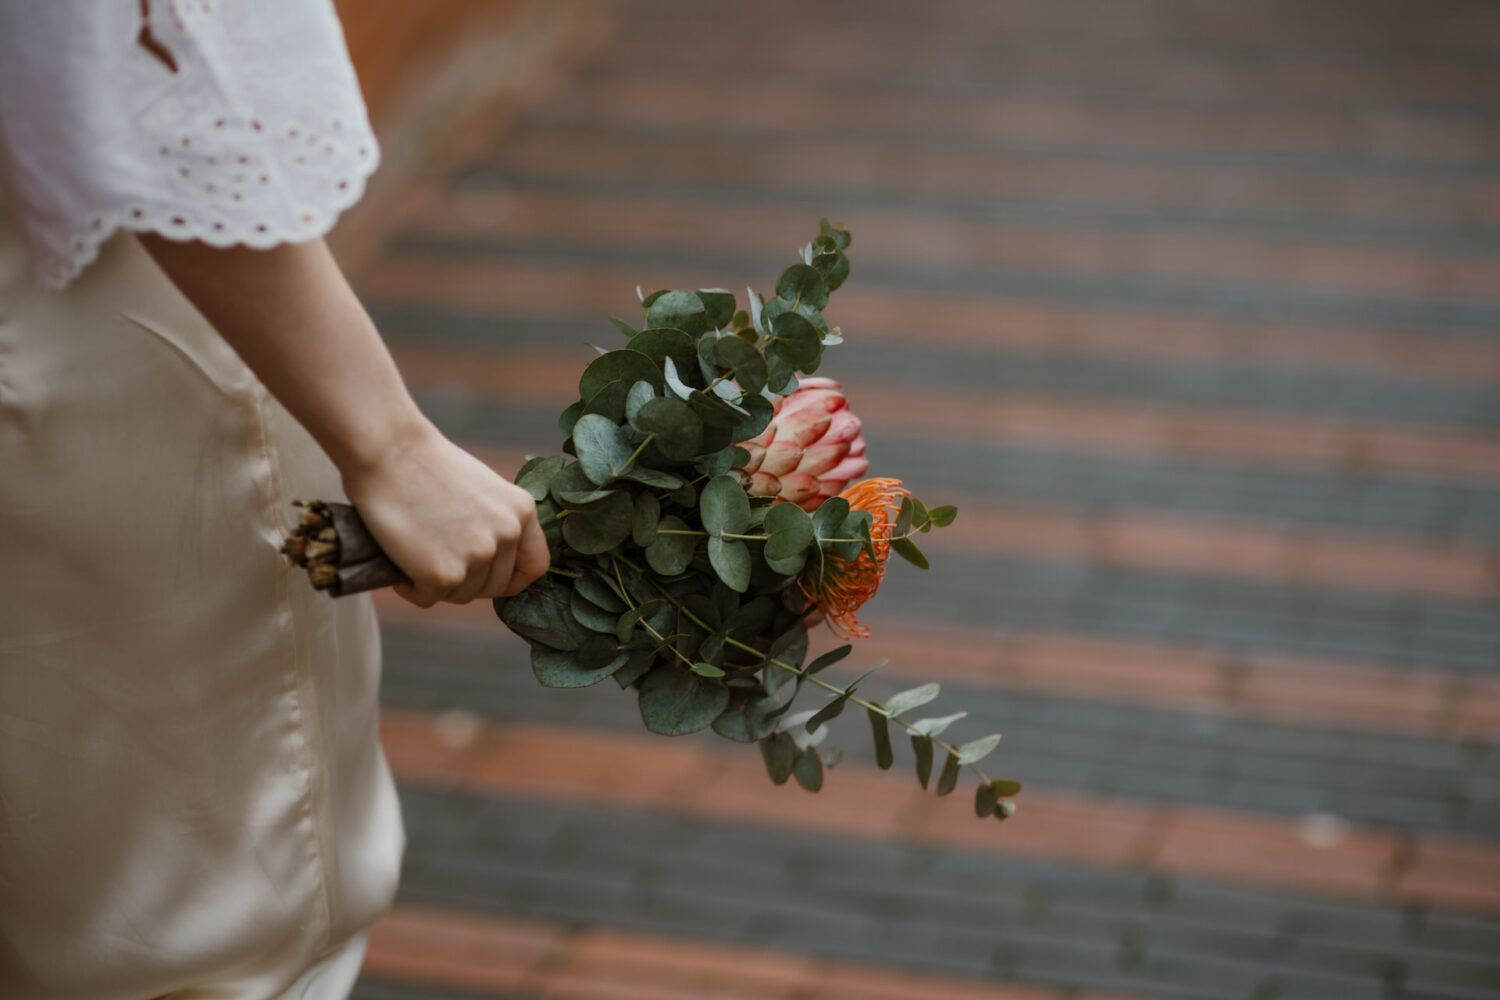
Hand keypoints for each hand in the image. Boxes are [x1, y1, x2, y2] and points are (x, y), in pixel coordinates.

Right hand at [340, 422, 549, 606]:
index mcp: (522, 511)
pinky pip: (428, 599)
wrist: (387, 449)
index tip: (491, 579)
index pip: (536, 566)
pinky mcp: (443, 574)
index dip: (514, 579)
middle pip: (495, 586)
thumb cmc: (426, 464)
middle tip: (437, 560)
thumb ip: (496, 522)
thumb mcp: (483, 489)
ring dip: (438, 584)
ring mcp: (478, 556)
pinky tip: (399, 560)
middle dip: (467, 582)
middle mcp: (507, 535)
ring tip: (415, 553)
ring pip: (462, 595)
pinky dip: (410, 588)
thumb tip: (492, 561)